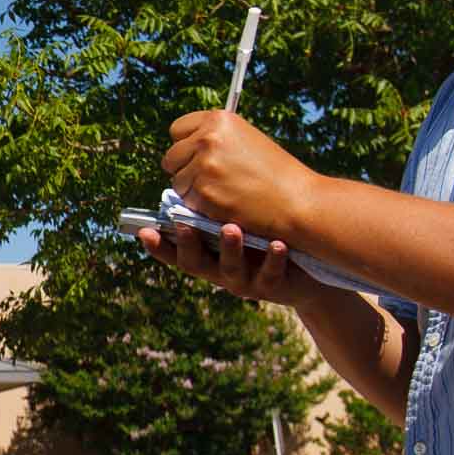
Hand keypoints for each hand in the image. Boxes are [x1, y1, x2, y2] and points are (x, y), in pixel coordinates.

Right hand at [137, 221, 330, 309]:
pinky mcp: (274, 286)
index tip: (143, 231)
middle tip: (182, 226)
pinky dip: (273, 259)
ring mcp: (245, 281)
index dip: (158, 246)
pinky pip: (271, 274)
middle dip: (187, 245)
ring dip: (229, 249)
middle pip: (195, 263)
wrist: (310, 268)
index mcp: (208, 257)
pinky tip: (277, 244)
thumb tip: (195, 168)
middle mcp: (220, 272)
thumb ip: (217, 209)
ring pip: (231, 269)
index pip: (174, 253)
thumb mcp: (239, 224)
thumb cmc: (266, 237)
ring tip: (231, 228)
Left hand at [163, 110, 321, 240]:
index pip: (177, 129)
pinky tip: (225, 203)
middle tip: (210, 178)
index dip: (185, 144)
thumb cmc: (274, 172)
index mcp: (219, 120)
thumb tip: (185, 146)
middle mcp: (207, 139)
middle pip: (171, 157)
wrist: (296, 200)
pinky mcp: (203, 193)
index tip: (196, 155)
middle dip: (185, 169)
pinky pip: (187, 201)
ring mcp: (204, 166)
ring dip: (193, 190)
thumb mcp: (246, 140)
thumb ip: (216, 138)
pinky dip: (201, 206)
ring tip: (223, 191)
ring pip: (178, 181)